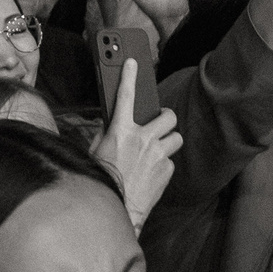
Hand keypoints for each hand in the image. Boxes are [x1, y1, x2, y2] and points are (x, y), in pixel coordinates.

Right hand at [91, 58, 180, 229]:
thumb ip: (107, 133)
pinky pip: (170, 160)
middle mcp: (143, 139)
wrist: (118, 208)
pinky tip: (151, 171)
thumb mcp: (96, 151)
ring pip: (176, 138)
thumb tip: (113, 123)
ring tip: (157, 148)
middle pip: (168, 116)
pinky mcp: (167, 170)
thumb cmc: (103, 179)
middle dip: (166, 118)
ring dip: (168, 141)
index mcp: (120, 131)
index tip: (133, 63)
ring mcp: (158, 155)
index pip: (126, 95)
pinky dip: (163, 163)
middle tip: (159, 122)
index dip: (130, 75)